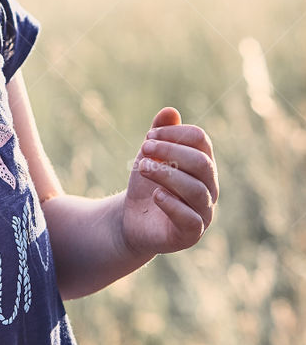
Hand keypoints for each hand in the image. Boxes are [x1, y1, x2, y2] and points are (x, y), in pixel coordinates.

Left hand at [122, 107, 218, 258]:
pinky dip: (173, 205)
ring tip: (143, 167)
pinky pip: (191, 220)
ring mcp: (203, 212)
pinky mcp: (191, 233)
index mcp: (203, 165)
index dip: (175, 133)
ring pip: (196, 190)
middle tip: (144, 148)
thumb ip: (160, 134)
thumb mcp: (150, 156)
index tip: (149, 136)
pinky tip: (156, 194)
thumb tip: (170, 111)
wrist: (134, 220)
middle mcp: (209, 187)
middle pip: (201, 163)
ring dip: (167, 174)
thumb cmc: (148, 184)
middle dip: (171, 151)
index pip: (201, 140)